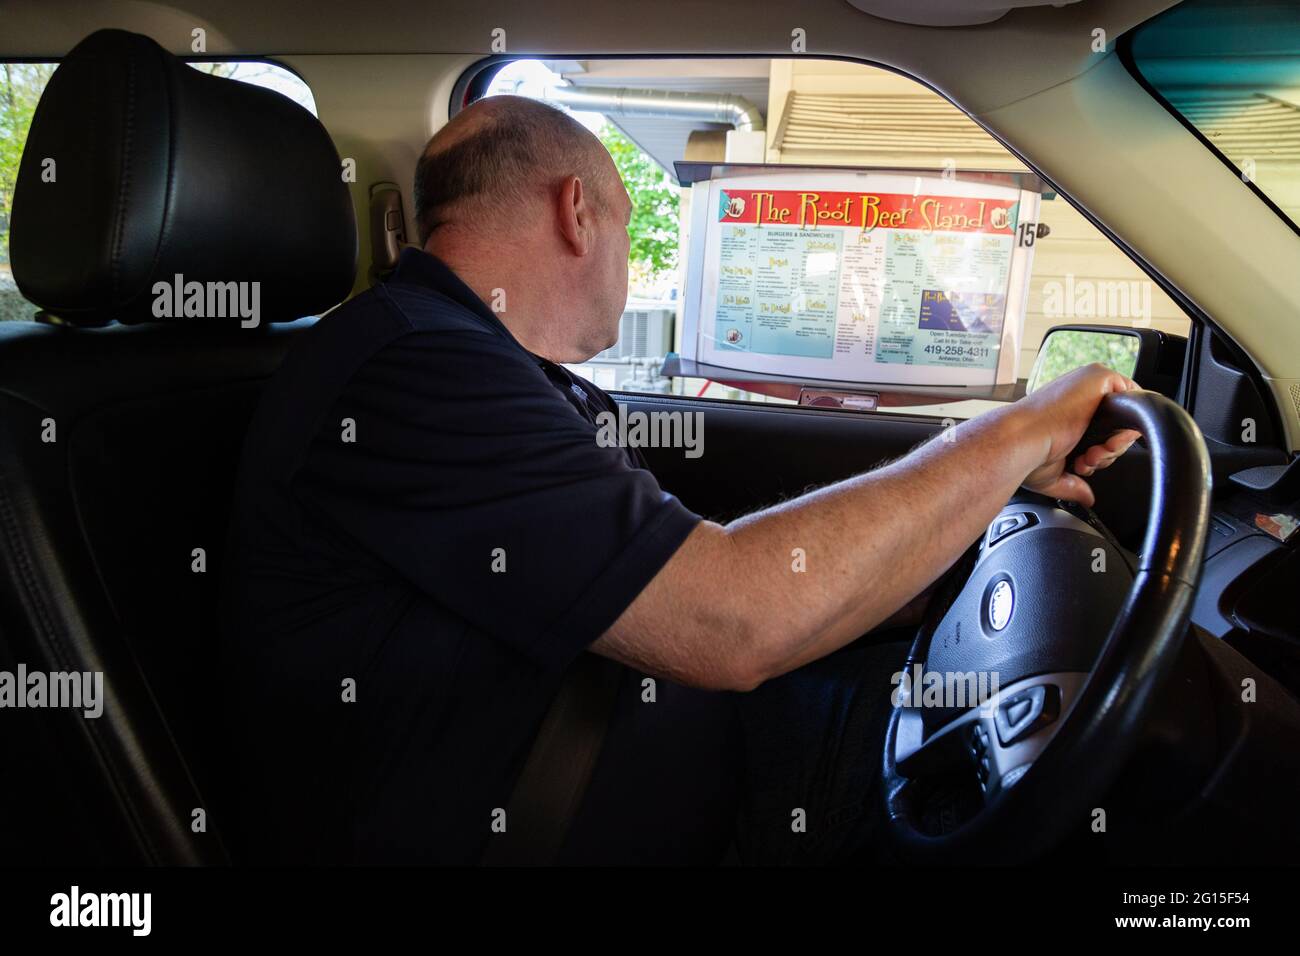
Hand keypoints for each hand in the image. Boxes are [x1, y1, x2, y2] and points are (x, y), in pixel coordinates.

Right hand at [1009, 363, 1141, 506]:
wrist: (1019, 443)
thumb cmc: (1026, 453)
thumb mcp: (1055, 471)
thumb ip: (1075, 483)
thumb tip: (1088, 497)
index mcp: (1068, 412)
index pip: (1102, 431)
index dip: (1100, 452)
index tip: (1083, 464)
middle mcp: (1079, 396)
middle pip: (1117, 427)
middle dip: (1107, 452)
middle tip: (1088, 460)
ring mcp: (1090, 386)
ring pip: (1125, 419)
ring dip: (1112, 447)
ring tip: (1089, 456)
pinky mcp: (1100, 378)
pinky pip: (1133, 400)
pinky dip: (1123, 428)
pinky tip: (1100, 443)